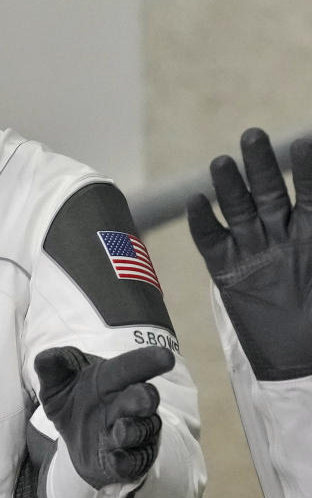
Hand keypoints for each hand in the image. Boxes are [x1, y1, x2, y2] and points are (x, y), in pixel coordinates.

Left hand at [35, 344, 174, 488]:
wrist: (77, 440)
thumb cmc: (74, 402)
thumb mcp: (56, 386)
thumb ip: (52, 369)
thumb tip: (46, 356)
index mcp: (114, 379)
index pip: (131, 367)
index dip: (147, 362)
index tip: (165, 357)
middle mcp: (131, 403)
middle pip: (145, 398)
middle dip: (144, 398)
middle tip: (144, 399)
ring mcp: (137, 431)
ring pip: (142, 430)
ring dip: (131, 431)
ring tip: (117, 430)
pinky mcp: (133, 459)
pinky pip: (134, 461)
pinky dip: (125, 461)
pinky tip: (114, 458)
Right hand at [187, 127, 311, 378]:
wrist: (298, 362)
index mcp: (311, 232)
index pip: (309, 192)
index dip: (306, 169)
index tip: (302, 143)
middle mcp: (280, 234)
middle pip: (268, 191)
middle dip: (260, 165)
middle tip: (254, 136)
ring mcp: (251, 250)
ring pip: (238, 210)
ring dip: (229, 186)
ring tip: (221, 163)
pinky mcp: (227, 271)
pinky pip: (211, 242)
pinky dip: (203, 223)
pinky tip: (198, 202)